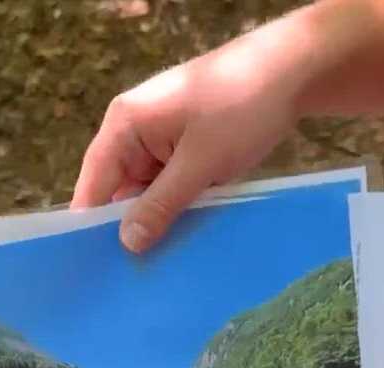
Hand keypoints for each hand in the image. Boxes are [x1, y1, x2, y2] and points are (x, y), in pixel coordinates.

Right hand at [70, 17, 313, 253]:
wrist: (293, 72)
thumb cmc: (241, 107)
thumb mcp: (200, 163)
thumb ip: (160, 204)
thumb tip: (127, 244)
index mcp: (124, 125)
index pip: (94, 184)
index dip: (91, 226)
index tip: (95, 270)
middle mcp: (134, 131)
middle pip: (119, 191)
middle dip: (129, 228)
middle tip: (133, 279)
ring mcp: (162, 140)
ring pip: (148, 193)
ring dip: (159, 220)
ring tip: (160, 268)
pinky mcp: (186, 148)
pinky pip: (172, 185)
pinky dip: (181, 207)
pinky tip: (187, 239)